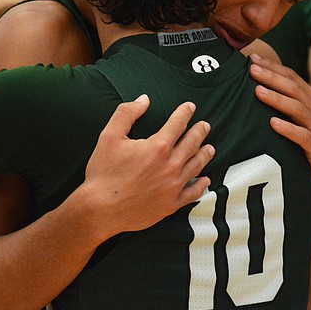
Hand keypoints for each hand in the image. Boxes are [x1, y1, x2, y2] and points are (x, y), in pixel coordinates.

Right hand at [82, 94, 214, 237]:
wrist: (100, 209)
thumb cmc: (103, 173)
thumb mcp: (109, 136)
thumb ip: (127, 113)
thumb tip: (144, 100)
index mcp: (157, 147)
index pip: (178, 124)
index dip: (185, 112)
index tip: (190, 107)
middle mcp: (170, 165)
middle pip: (192, 143)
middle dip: (200, 131)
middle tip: (205, 125)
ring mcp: (173, 186)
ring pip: (197, 166)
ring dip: (205, 154)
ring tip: (210, 148)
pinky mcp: (171, 204)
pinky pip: (193, 193)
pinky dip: (202, 185)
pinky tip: (205, 180)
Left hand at [248, 53, 310, 196]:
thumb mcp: (307, 118)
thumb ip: (290, 102)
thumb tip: (261, 86)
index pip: (291, 77)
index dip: (273, 67)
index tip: (252, 58)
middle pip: (292, 88)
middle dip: (271, 77)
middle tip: (251, 69)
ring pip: (296, 108)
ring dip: (276, 99)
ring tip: (258, 92)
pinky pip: (302, 136)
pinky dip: (288, 129)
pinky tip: (273, 124)